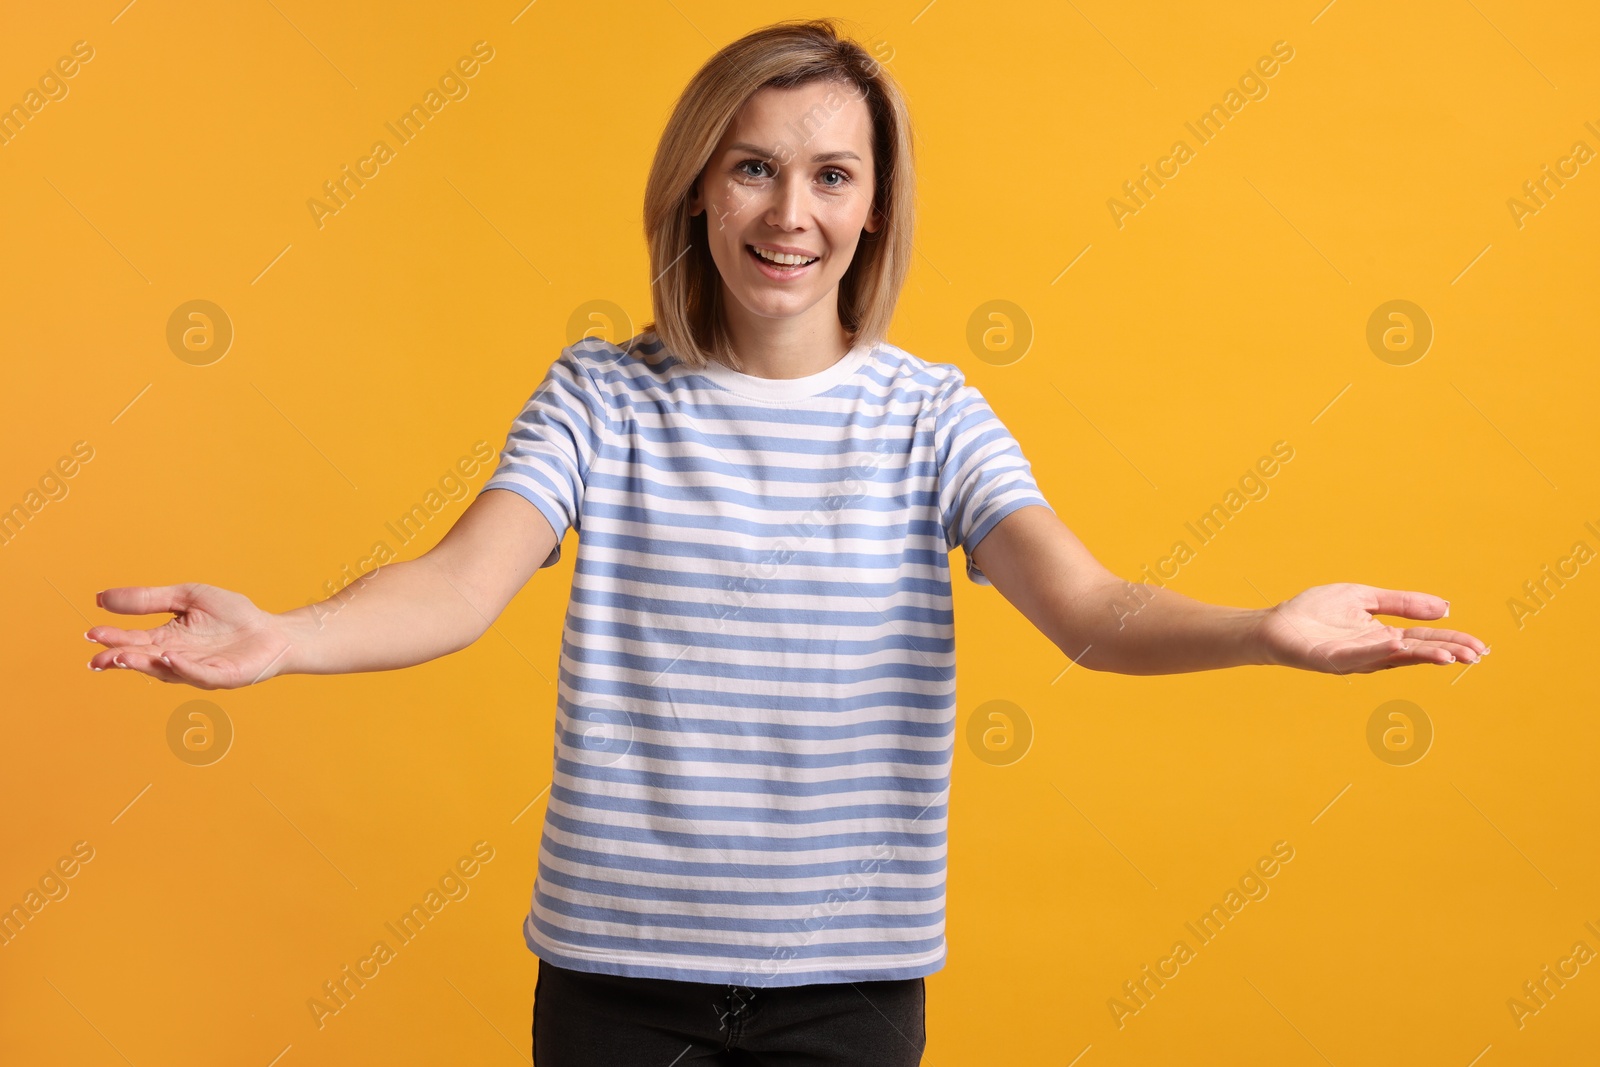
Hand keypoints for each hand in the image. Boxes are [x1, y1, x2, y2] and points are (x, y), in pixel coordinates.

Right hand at [86, 583, 294, 689]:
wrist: (272, 630)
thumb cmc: (231, 615)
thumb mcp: (186, 597)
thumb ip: (149, 599)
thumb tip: (101, 597)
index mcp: (167, 640)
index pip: (134, 641)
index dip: (113, 638)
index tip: (91, 634)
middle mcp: (178, 659)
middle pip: (144, 660)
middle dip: (121, 658)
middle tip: (99, 658)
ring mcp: (199, 670)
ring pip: (167, 670)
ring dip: (145, 664)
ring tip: (123, 656)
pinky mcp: (223, 676)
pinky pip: (200, 674)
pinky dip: (184, 667)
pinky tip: (169, 657)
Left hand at [1254, 583, 1488, 673]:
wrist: (1276, 623)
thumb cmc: (1317, 611)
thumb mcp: (1365, 598)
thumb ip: (1402, 603)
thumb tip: (1446, 607)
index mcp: (1384, 637)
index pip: (1425, 640)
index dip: (1453, 642)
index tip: (1481, 647)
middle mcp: (1374, 652)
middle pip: (1417, 653)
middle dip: (1447, 653)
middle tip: (1475, 655)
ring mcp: (1355, 658)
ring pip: (1393, 658)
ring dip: (1421, 656)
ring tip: (1449, 655)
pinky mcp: (1331, 659)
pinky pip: (1358, 656)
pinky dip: (1378, 651)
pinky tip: (1396, 644)